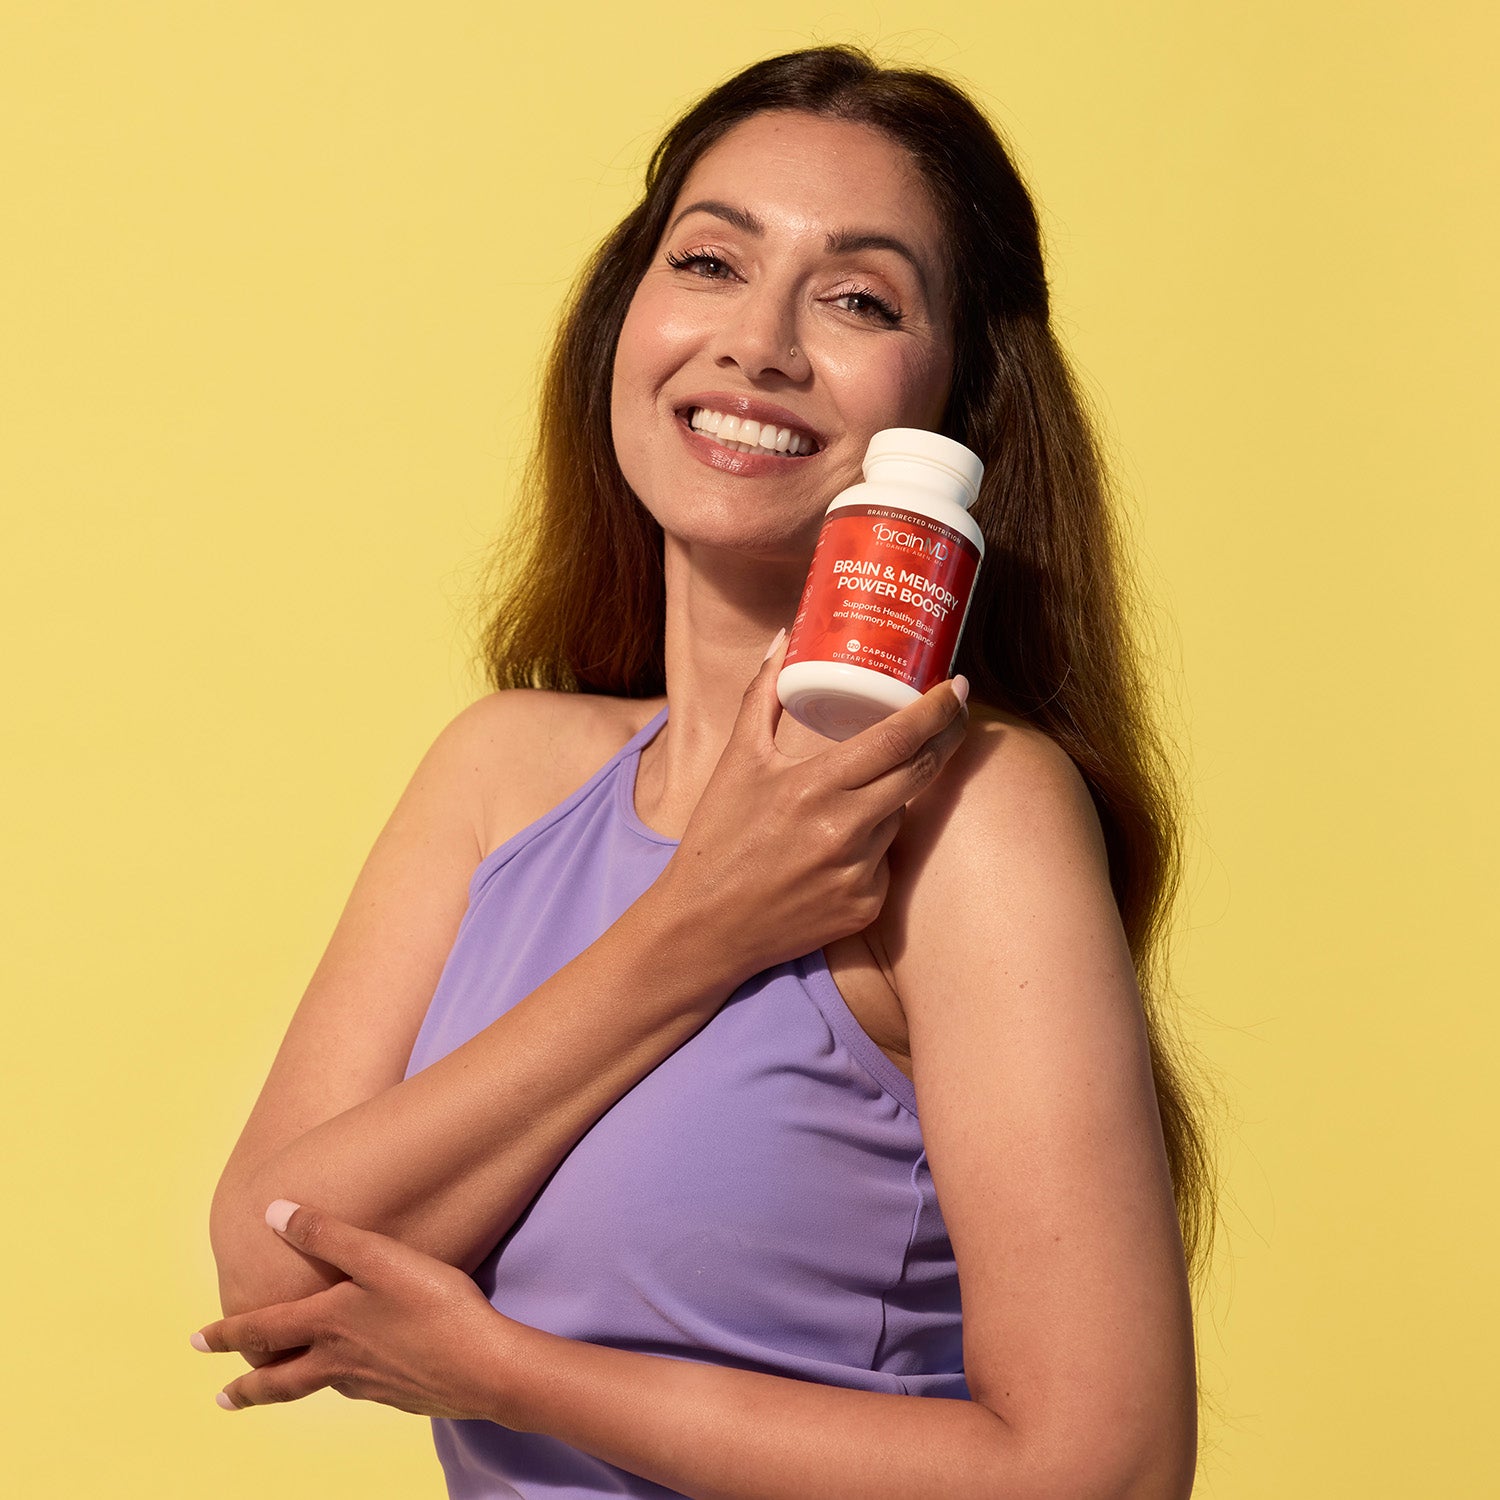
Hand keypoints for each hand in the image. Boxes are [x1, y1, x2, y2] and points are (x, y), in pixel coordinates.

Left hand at [193, 1201, 518, 1421]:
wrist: (484, 1367)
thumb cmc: (434, 1305)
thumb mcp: (379, 1258)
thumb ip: (327, 1234)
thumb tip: (272, 1212)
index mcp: (328, 1326)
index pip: (262, 1332)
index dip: (226, 1334)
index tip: (194, 1342)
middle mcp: (339, 1362)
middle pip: (280, 1381)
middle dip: (248, 1388)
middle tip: (222, 1399)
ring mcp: (370, 1385)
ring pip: (320, 1387)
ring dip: (293, 1388)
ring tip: (287, 1385)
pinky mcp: (401, 1396)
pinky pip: (359, 1391)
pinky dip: (343, 1386)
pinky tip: (360, 1379)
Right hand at [653, 634, 968, 983]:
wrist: (704, 927)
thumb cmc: (717, 839)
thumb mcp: (735, 761)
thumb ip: (761, 695)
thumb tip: (784, 639)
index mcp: (812, 787)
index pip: (898, 739)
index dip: (938, 710)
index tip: (959, 685)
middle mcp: (842, 831)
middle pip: (922, 773)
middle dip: (948, 737)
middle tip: (957, 712)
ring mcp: (858, 873)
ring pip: (902, 815)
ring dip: (894, 794)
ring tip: (856, 791)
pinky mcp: (865, 907)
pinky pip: (886, 860)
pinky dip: (873, 844)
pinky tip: (834, 848)